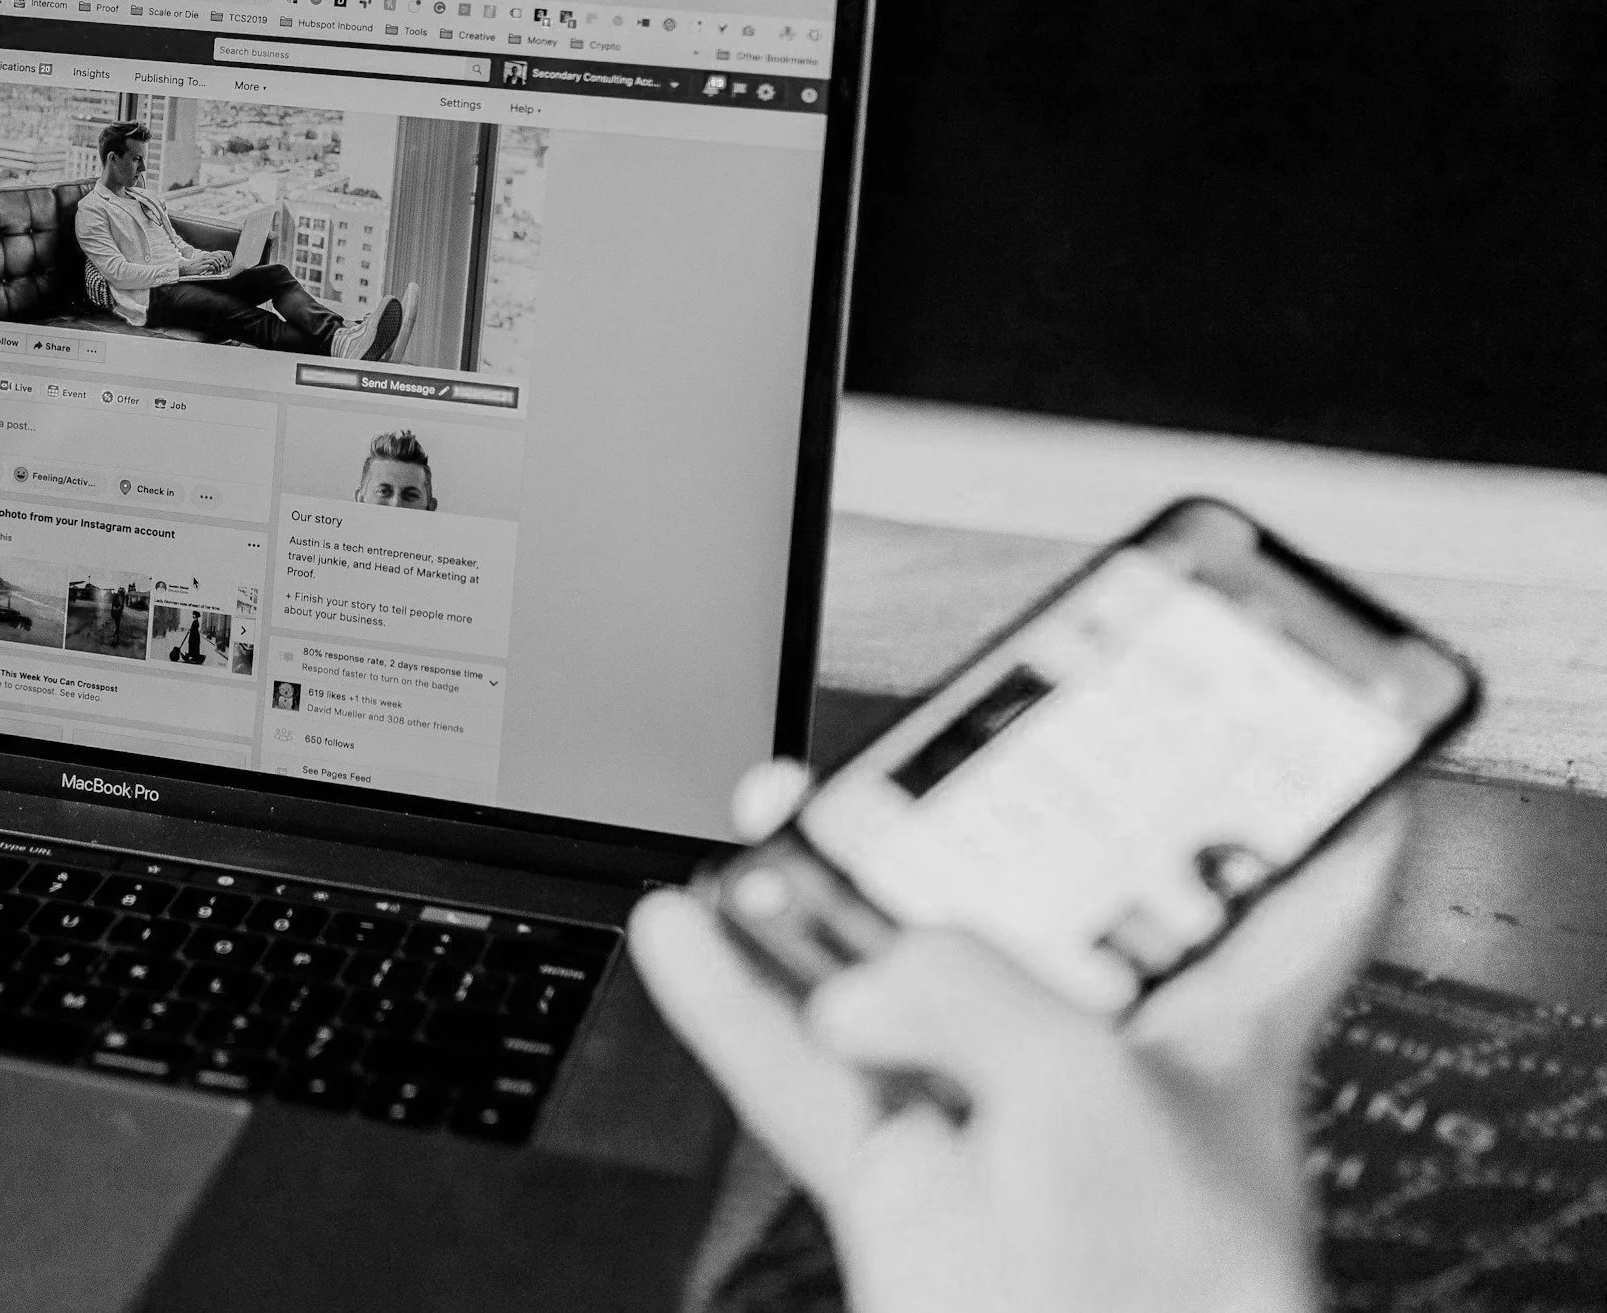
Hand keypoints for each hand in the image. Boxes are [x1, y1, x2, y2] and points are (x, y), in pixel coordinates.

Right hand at [188, 250, 231, 275]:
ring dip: (218, 266)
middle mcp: (204, 258)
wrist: (184, 268)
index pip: (216, 254)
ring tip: (218, 270)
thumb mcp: (200, 262)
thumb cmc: (192, 266)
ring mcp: (203, 262)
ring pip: (214, 261)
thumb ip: (206, 262)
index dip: (221, 259)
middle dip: (221, 263)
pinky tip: (213, 272)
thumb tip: (214, 265)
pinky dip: (213, 270)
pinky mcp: (201, 267)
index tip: (223, 263)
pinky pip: (210, 266)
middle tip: (222, 268)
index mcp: (205, 256)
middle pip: (216, 257)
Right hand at [631, 760, 1405, 1312]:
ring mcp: (991, 1119)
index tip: (1252, 713)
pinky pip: (795, 1071)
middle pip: (1019, 908)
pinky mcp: (900, 1181)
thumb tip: (855, 985)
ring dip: (812, 902)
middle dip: (952, 826)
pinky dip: (733, 1004)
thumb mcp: (1086, 1079)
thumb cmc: (1172, 1292)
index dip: (1281, 800)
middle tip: (903, 753)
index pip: (1275, 897)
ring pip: (883, 978)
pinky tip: (688, 934)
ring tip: (765, 820)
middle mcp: (1101, 1066)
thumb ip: (960, 986)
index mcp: (1215, 1032)